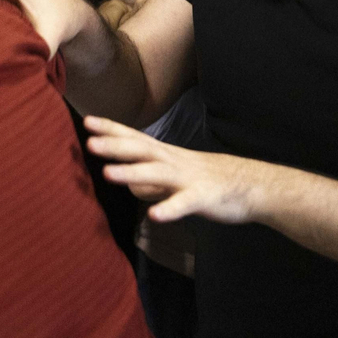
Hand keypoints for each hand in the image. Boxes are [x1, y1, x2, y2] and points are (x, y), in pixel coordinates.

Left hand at [83, 116, 253, 223]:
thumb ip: (149, 178)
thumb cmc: (206, 179)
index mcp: (165, 154)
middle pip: (141, 150)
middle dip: (115, 146)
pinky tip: (154, 216)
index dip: (112, 129)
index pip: (134, 137)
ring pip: (157, 174)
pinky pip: (183, 204)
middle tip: (89, 143)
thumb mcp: (173, 175)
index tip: (87, 121)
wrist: (250, 184)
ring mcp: (187, 179)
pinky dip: (169, 209)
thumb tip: (128, 183)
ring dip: (132, 174)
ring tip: (107, 175)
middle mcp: (173, 161)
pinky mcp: (203, 198)